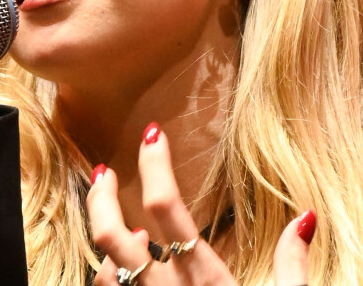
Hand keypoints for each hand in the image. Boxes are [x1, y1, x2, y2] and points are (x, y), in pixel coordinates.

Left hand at [87, 123, 313, 284]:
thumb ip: (293, 263)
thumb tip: (304, 217)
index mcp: (205, 278)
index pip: (167, 205)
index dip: (154, 163)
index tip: (151, 134)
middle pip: (113, 234)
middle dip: (101, 197)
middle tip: (104, 172)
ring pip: (105, 269)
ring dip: (104, 240)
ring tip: (112, 218)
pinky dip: (110, 278)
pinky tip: (120, 269)